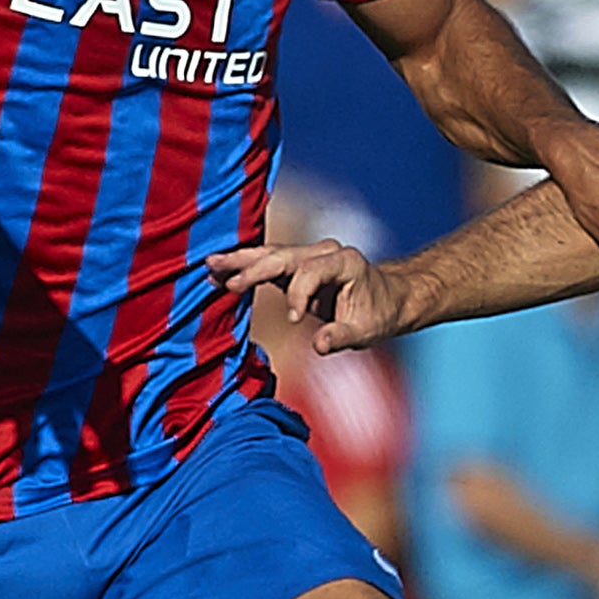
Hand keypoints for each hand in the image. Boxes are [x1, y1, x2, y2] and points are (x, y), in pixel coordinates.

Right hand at [207, 240, 411, 352]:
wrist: (388, 299)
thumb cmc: (379, 314)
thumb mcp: (367, 331)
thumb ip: (342, 336)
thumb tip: (319, 346)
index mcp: (344, 262)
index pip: (310, 272)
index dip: (298, 295)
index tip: (294, 321)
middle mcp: (325, 252)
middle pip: (283, 256)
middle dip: (253, 267)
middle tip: (224, 279)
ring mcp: (310, 256)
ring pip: (270, 255)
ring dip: (240, 261)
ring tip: (210, 265)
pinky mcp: (298, 265)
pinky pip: (268, 263)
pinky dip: (245, 267)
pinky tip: (220, 271)